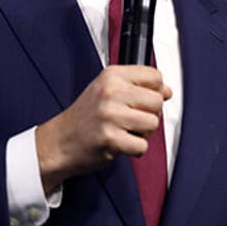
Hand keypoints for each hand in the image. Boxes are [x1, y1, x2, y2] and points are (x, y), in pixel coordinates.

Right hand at [35, 65, 171, 192]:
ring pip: (153, 123)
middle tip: (133, 120)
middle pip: (157, 101)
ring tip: (126, 132)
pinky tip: (122, 144)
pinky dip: (135, 150)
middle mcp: (111, 92)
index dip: (156, 91)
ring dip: (143, 133)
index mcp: (112, 75)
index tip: (144, 100)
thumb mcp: (107, 89)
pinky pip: (142, 145)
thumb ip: (138, 87)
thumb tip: (167, 91)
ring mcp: (110, 115)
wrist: (59, 141)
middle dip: (150, 114)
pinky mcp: (110, 138)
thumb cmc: (85, 117)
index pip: (155, 76)